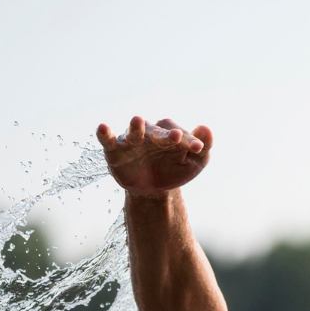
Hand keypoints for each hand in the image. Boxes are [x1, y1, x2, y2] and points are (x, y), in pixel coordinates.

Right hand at [95, 116, 212, 195]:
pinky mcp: (115, 151)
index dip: (189, 141)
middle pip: (158, 132)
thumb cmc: (174, 170)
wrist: (153, 190)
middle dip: (165, 135)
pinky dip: (104, 134)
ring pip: (134, 132)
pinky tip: (102, 127)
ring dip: (136, 127)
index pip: (180, 134)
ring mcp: (132, 141)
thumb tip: (206, 128)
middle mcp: (150, 134)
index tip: (198, 149)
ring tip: (138, 120)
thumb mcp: (194, 163)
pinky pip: (108, 141)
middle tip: (175, 136)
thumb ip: (203, 148)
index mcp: (170, 134)